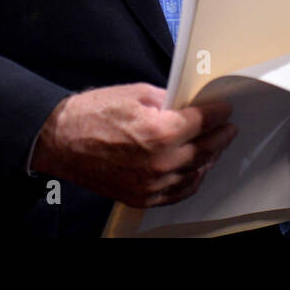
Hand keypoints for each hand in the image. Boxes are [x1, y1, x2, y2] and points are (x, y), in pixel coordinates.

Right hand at [29, 83, 236, 207]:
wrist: (61, 141)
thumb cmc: (93, 114)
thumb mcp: (136, 93)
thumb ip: (169, 100)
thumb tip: (189, 106)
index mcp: (161, 131)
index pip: (204, 122)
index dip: (218, 113)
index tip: (224, 109)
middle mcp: (161, 162)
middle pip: (205, 149)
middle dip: (220, 136)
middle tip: (228, 129)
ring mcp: (152, 184)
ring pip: (194, 173)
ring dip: (209, 158)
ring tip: (215, 147)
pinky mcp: (141, 196)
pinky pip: (177, 193)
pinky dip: (191, 180)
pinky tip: (196, 170)